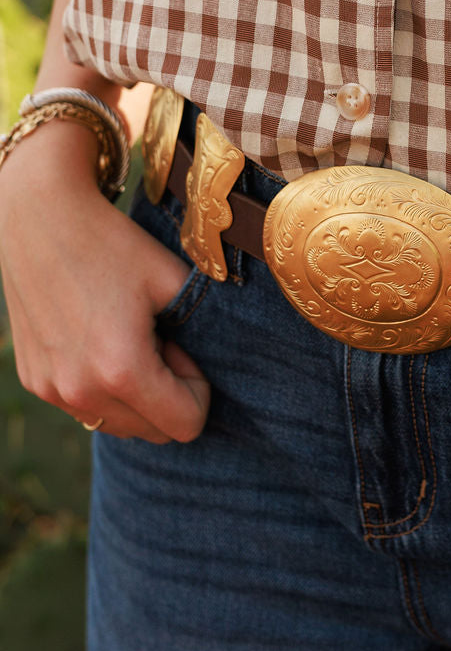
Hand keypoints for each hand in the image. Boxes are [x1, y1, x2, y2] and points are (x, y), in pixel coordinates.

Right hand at [0, 131, 209, 443]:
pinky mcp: (33, 381)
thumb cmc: (112, 244)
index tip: (181, 343)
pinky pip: (86, 407)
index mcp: (121, 371)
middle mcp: (80, 392)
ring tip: (128, 336)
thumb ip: (203, 330)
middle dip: (168, 392)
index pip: (185, 425)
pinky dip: (103, 387)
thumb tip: (217, 364)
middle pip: (153, 432)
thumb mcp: (173, 280)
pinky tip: (98, 337)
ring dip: (136, 394)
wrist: (39, 217)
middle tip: (158, 337)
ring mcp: (51, 391)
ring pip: (118, 424)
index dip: (197, 388)